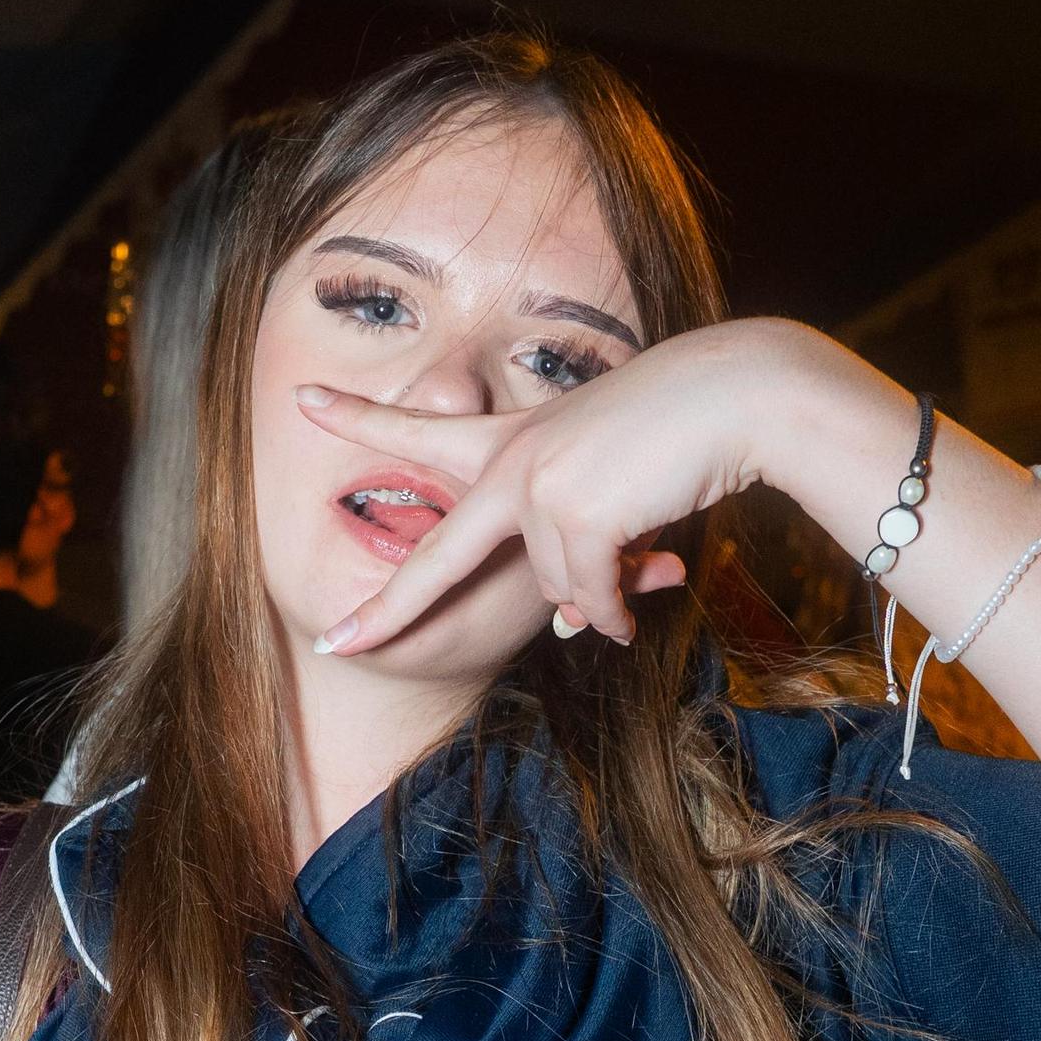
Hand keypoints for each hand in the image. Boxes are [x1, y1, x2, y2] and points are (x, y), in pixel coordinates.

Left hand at [300, 328, 763, 651]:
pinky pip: (588, 598)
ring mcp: (536, 485)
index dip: (359, 417)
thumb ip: (577, 556)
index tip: (301, 399)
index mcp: (512, 441)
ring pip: (555, 590)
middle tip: (330, 646)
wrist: (740, 394)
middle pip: (438, 560)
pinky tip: (656, 573)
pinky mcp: (572, 511)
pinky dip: (621, 604)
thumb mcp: (613, 496)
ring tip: (650, 554)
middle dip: (386, 613)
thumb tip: (570, 626)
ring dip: (603, 592)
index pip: (421, 431)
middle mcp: (511, 461)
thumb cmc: (684, 433)